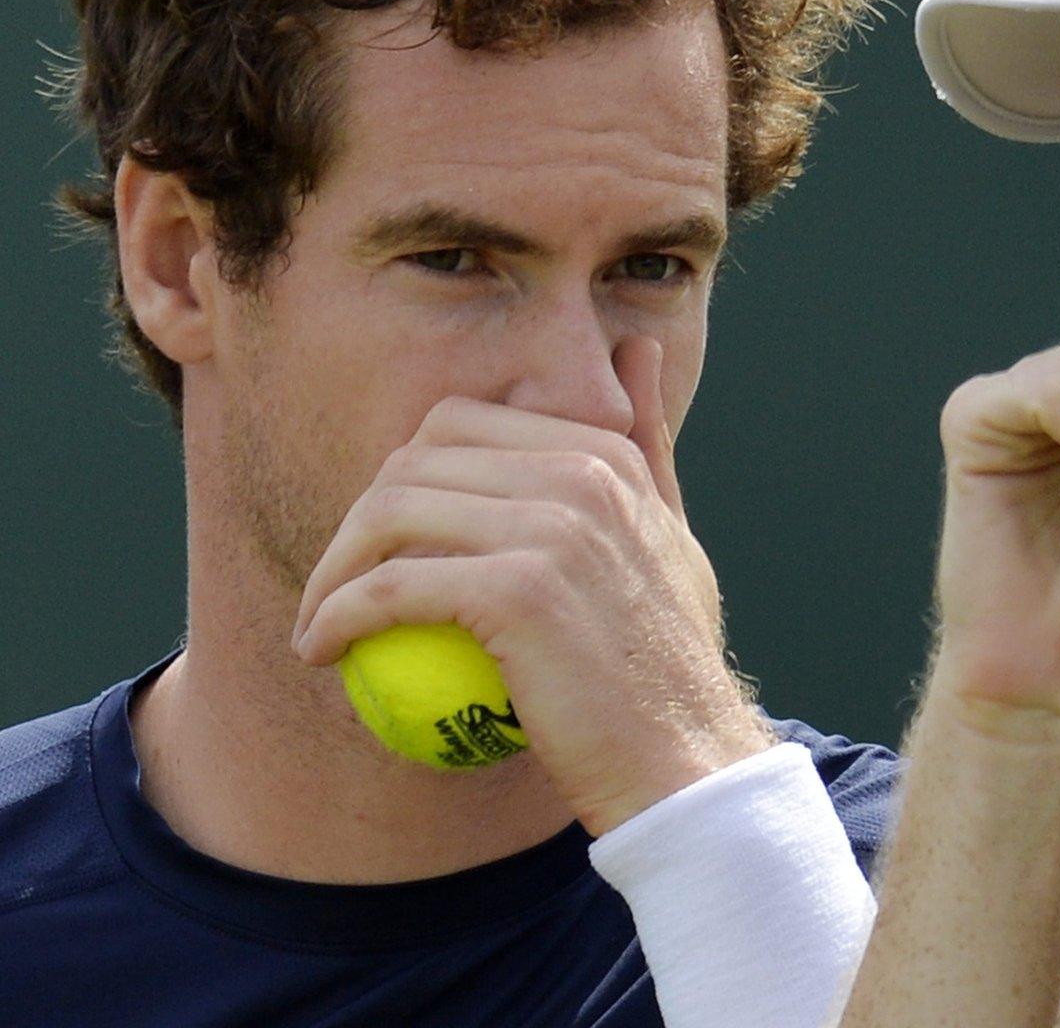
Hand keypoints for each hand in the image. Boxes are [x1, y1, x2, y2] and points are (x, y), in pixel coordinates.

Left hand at [291, 337, 771, 834]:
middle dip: (359, 514)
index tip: (386, 543)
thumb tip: (635, 351)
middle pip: (416, 458)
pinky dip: (336, 615)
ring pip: (390, 511)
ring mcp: (555, 527)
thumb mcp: (673, 538)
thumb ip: (648, 446)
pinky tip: (319, 650)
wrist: (688, 760)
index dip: (404, 477)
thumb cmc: (669, 667)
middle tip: (344, 580)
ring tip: (321, 618)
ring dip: (332, 565)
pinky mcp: (520, 592)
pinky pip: (389, 587)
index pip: (462, 423)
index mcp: (609, 456)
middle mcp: (585, 474)